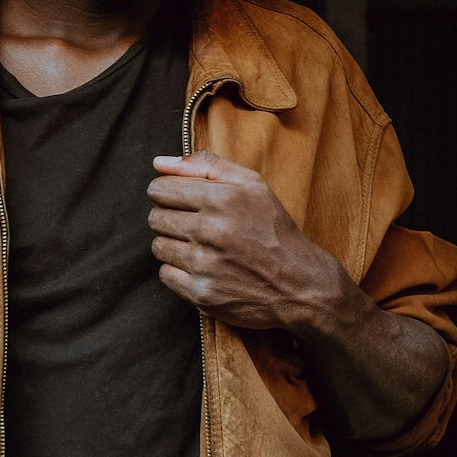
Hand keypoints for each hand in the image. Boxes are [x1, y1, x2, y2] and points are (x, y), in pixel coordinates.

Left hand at [147, 150, 346, 331]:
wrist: (300, 285)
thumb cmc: (274, 229)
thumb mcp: (252, 185)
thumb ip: (206, 165)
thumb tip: (159, 162)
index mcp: (222, 199)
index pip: (160, 189)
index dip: (166, 192)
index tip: (178, 199)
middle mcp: (211, 231)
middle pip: (156, 217)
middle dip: (169, 217)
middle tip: (193, 223)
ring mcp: (205, 265)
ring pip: (158, 246)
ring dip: (173, 244)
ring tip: (199, 245)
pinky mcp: (202, 294)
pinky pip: (165, 275)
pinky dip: (178, 270)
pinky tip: (200, 266)